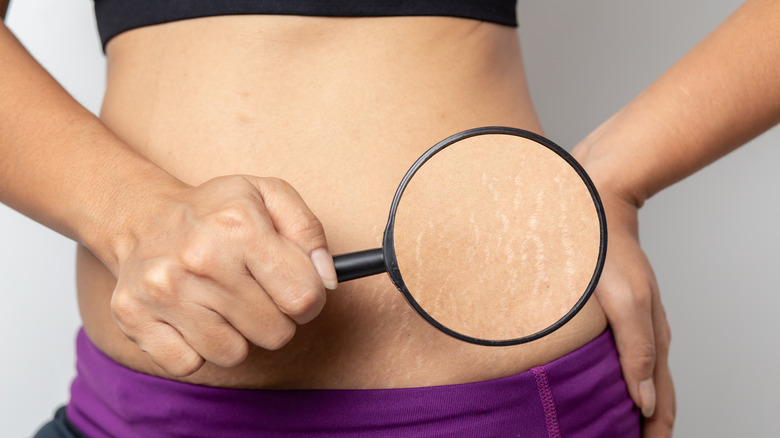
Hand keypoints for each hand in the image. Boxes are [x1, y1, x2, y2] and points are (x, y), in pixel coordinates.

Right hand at [107, 175, 336, 376]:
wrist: (141, 216)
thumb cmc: (216, 212)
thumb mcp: (269, 196)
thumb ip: (309, 233)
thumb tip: (326, 280)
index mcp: (240, 226)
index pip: (303, 298)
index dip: (310, 300)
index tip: (297, 291)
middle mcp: (200, 259)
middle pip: (274, 333)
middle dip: (275, 318)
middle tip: (256, 294)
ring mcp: (164, 291)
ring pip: (233, 354)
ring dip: (236, 335)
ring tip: (222, 303)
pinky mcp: (134, 318)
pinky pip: (189, 365)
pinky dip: (196, 348)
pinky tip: (193, 316)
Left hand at [593, 188, 675, 436]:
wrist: (599, 209)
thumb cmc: (609, 254)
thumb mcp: (626, 303)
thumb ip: (636, 352)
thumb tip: (644, 402)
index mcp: (653, 340)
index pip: (660, 404)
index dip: (654, 434)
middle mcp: (648, 337)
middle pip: (655, 397)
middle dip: (648, 429)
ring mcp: (636, 325)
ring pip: (642, 380)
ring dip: (636, 410)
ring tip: (621, 431)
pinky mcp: (621, 314)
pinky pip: (628, 359)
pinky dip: (624, 384)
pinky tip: (609, 387)